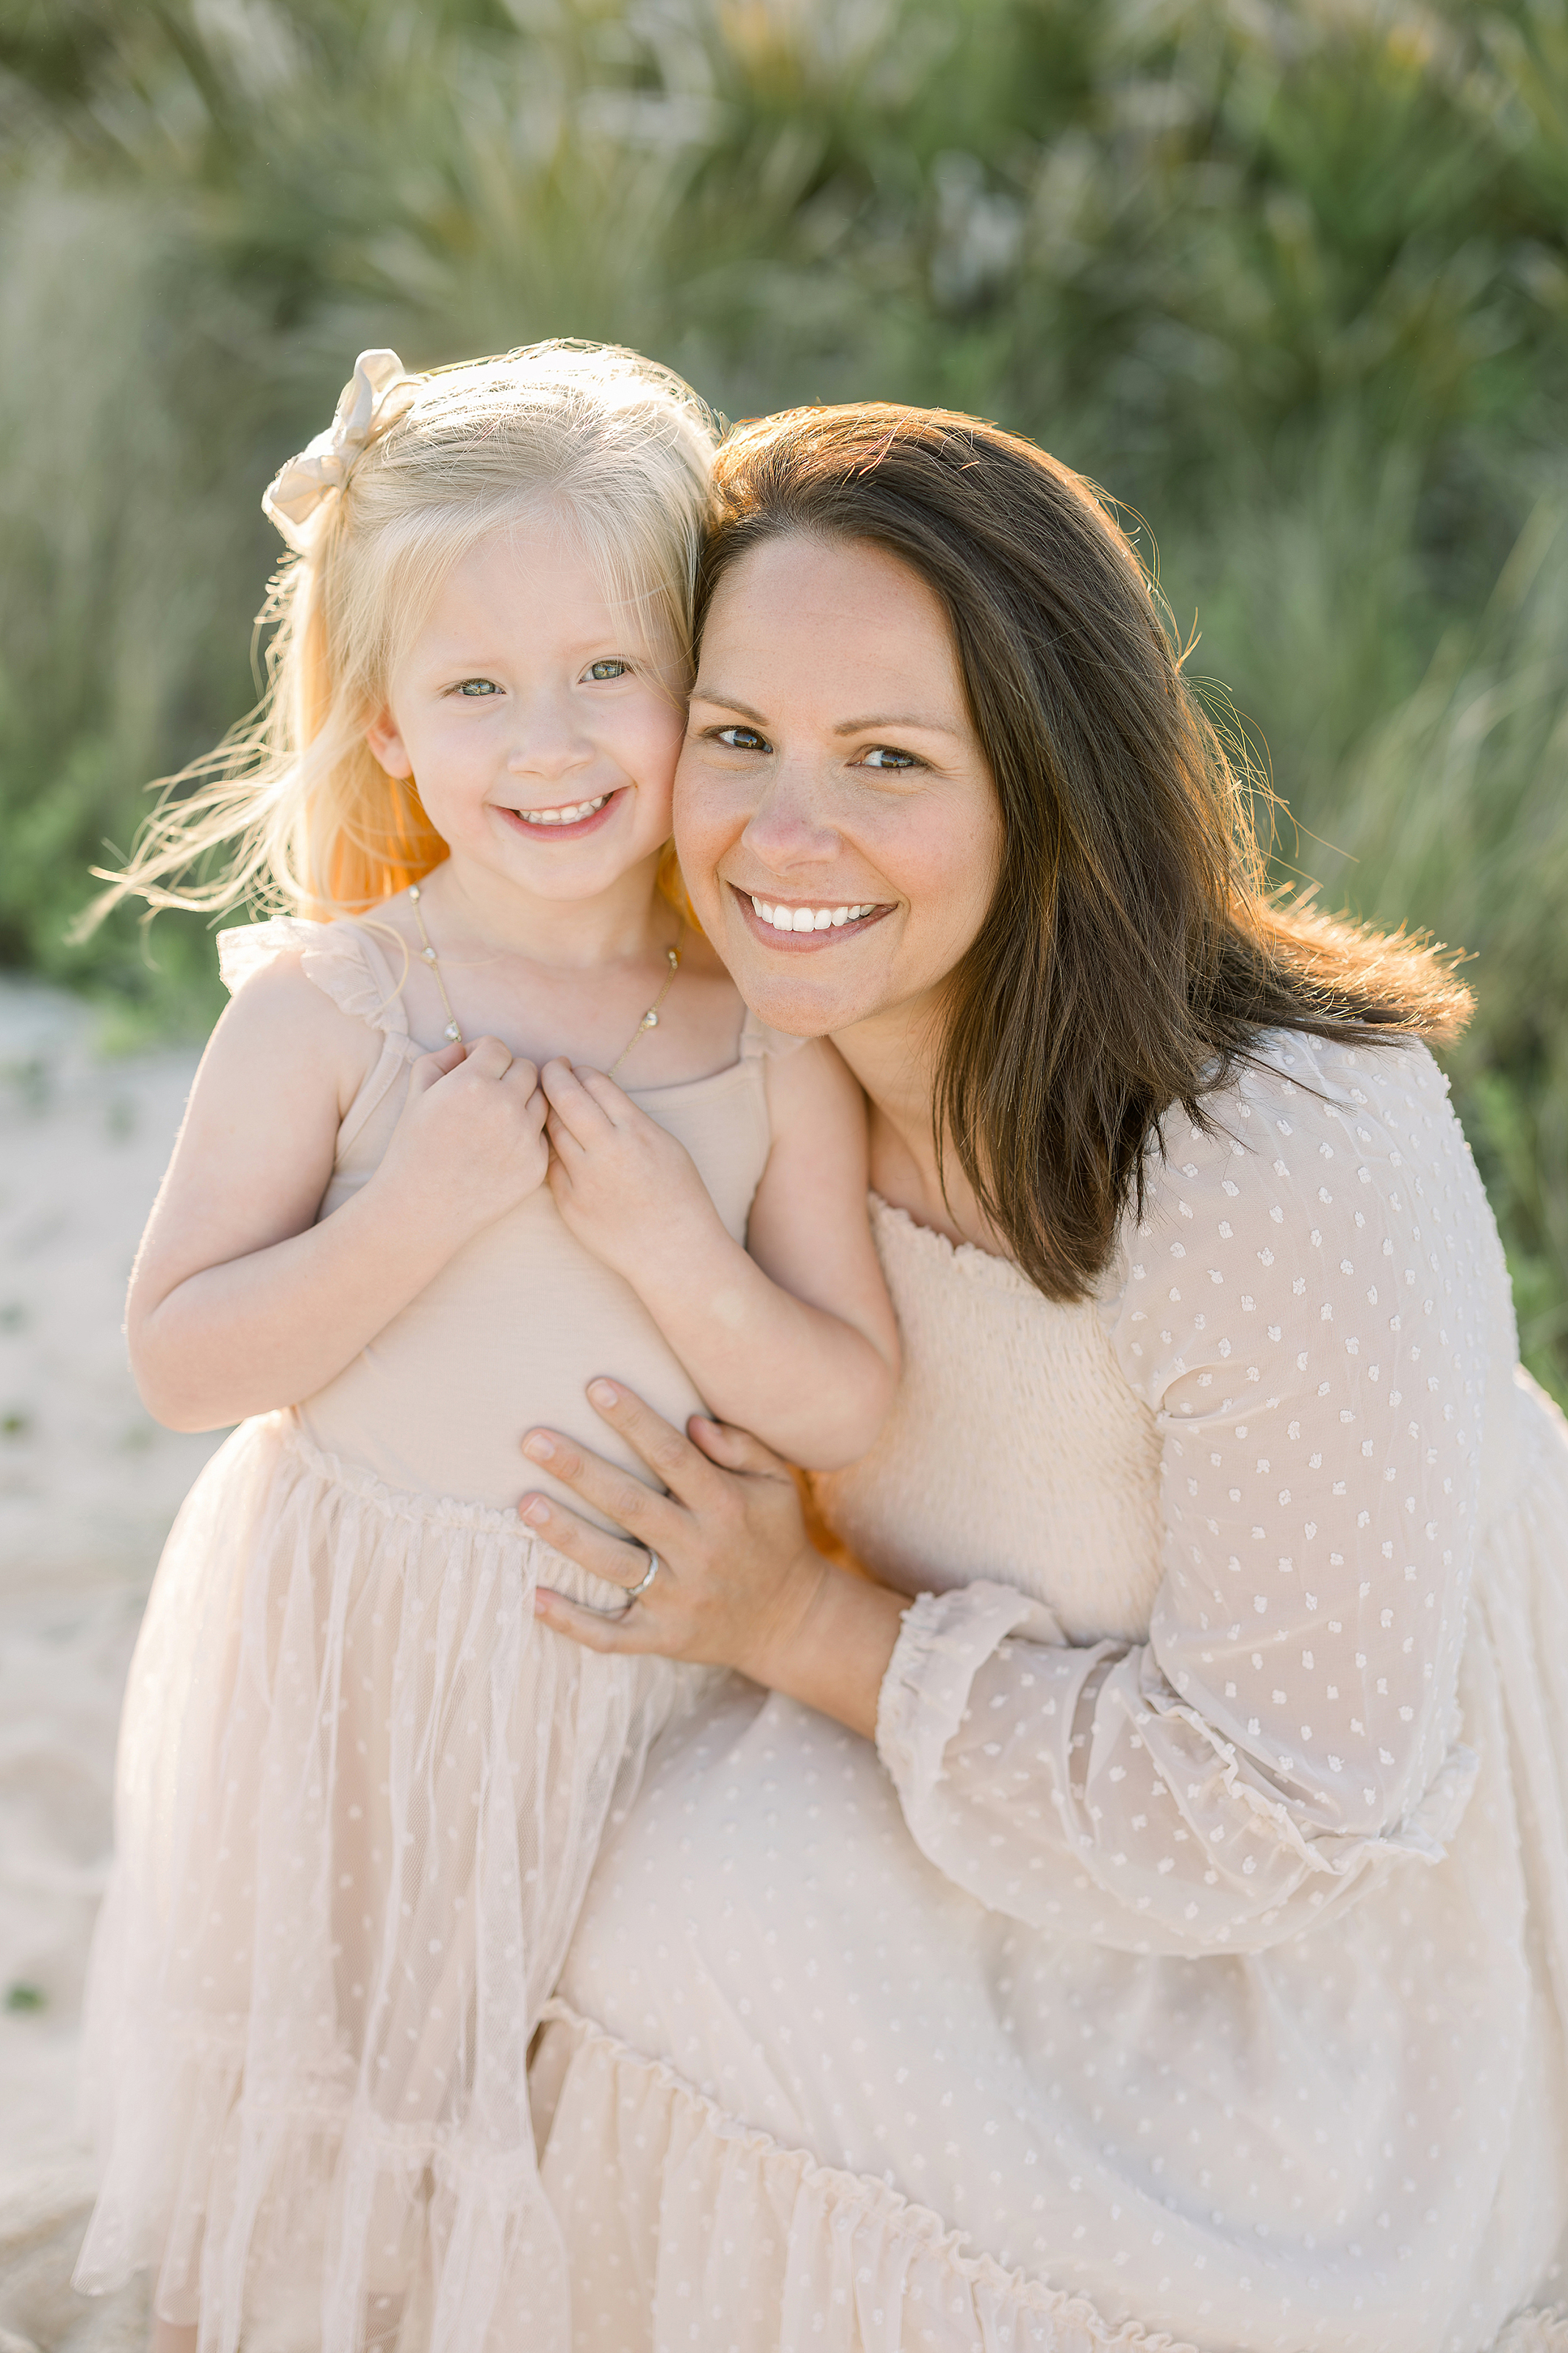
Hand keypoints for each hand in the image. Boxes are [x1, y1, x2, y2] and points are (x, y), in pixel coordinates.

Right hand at [375, 1036, 547, 1245]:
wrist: (421, 1209)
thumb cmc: (412, 1150)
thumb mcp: (415, 1095)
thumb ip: (439, 1060)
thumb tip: (465, 1048)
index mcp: (473, 1083)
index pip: (498, 1048)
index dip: (484, 1054)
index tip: (474, 1067)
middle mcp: (505, 1106)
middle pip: (527, 1070)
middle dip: (508, 1075)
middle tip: (487, 1093)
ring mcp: (525, 1138)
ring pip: (541, 1100)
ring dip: (523, 1102)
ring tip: (495, 1119)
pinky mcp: (536, 1165)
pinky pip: (541, 1134)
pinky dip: (526, 1134)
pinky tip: (500, 1146)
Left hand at [521, 1382, 908, 1734]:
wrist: (791, 1620)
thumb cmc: (774, 1535)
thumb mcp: (776, 1483)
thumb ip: (741, 1445)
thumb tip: (692, 1419)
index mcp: (726, 1507)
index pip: (672, 1456)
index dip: (634, 1420)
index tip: (595, 1387)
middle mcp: (700, 1551)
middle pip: (630, 1505)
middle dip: (580, 1470)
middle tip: (532, 1440)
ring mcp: (680, 1599)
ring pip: (613, 1565)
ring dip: (566, 1534)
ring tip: (525, 1504)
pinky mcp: (664, 1637)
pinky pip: (612, 1635)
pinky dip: (572, 1621)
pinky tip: (533, 1598)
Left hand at [541, 1059, 716, 1279]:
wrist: (674, 1252)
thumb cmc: (678, 1196)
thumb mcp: (666, 1145)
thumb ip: (630, 1119)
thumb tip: (594, 1093)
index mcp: (637, 1132)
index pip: (596, 1083)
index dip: (581, 1071)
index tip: (575, 1068)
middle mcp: (608, 1151)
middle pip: (565, 1097)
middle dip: (553, 1075)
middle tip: (550, 1070)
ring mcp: (584, 1179)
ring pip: (552, 1130)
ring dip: (548, 1111)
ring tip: (551, 1105)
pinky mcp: (569, 1203)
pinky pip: (550, 1165)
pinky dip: (552, 1150)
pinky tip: (557, 1145)